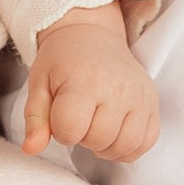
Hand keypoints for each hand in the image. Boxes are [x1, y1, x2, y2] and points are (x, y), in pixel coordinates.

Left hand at [23, 4, 158, 161]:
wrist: (92, 35)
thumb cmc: (62, 62)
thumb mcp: (39, 85)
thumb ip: (35, 120)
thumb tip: (31, 149)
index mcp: (83, 82)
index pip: (70, 130)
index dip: (60, 131)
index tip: (60, 115)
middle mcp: (116, 88)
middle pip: (98, 140)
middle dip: (83, 137)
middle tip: (79, 117)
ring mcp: (139, 95)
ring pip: (125, 146)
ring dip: (105, 146)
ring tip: (96, 126)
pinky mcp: (152, 101)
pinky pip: (146, 142)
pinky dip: (129, 147)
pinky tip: (115, 133)